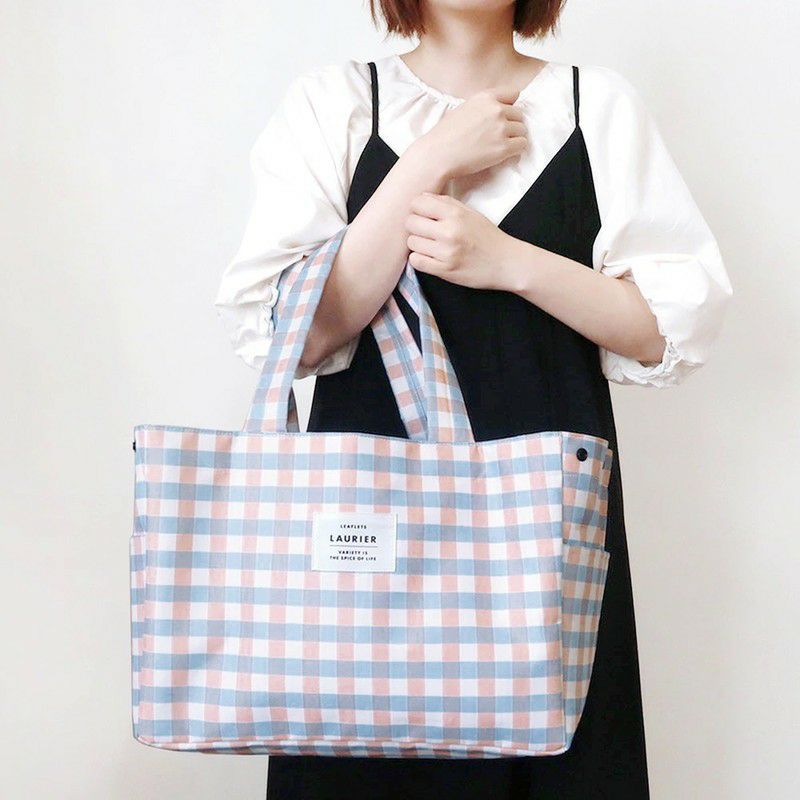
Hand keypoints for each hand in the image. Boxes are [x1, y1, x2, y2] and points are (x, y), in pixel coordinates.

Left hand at [405, 193, 523, 291]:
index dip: (417, 209)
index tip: (424, 215)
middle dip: (416, 227)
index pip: (418, 204)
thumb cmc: (488, 237)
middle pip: (411, 223)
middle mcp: (449, 231)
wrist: (506, 263)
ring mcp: (446, 252)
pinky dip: (419, 259)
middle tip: (426, 232)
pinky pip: (416, 261)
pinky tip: (429, 257)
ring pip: (412, 243)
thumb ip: (446, 203)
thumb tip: (422, 197)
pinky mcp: (444, 270)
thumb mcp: (470, 213)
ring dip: (418, 244)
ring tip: (430, 246)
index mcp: (456, 214)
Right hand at [416, 89, 527, 179]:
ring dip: (514, 138)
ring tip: (499, 145)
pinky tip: (503, 153)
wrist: (437, 155)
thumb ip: (483, 107)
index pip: (513, 93)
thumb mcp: (463, 108)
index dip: (509, 106)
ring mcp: (501, 129)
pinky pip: (522, 145)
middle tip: (498, 135)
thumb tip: (497, 110)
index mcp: (485, 97)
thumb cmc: (445, 135)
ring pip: (522, 130)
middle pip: (519, 114)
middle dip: (511, 124)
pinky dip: (516, 150)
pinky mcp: (503, 148)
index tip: (503, 116)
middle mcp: (496, 110)